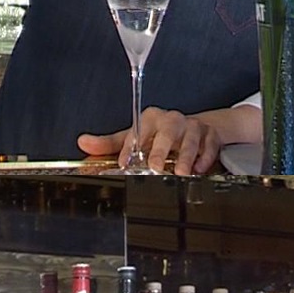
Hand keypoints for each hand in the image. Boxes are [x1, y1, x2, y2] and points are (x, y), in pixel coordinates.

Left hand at [79, 108, 224, 174]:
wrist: (193, 130)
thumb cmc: (160, 135)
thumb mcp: (133, 137)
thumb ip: (108, 144)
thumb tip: (84, 143)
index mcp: (150, 119)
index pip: (138, 133)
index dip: (130, 148)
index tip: (125, 163)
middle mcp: (171, 120)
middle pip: (165, 133)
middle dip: (160, 151)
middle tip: (155, 167)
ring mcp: (192, 127)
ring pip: (189, 140)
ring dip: (186, 158)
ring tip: (181, 173)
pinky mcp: (210, 135)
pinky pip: (209, 146)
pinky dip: (205, 158)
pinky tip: (199, 169)